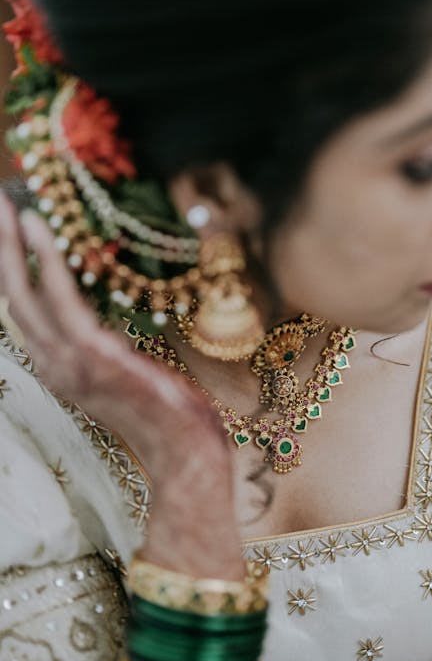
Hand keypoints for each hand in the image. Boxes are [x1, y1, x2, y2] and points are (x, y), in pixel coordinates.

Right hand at [0, 192, 243, 578]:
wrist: (184, 452)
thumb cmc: (161, 412)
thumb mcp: (121, 376)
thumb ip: (100, 349)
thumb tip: (98, 322)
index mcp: (59, 368)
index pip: (24, 313)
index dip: (11, 272)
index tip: (10, 235)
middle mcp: (53, 365)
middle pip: (12, 299)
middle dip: (1, 251)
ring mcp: (69, 363)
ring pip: (24, 295)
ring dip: (11, 247)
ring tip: (6, 207)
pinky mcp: (93, 355)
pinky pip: (61, 299)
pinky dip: (46, 261)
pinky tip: (39, 230)